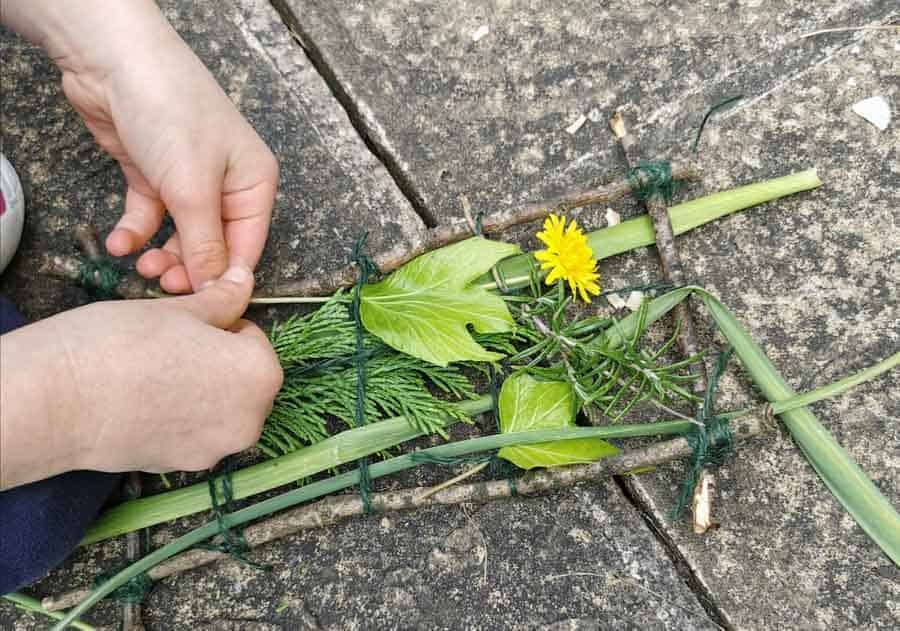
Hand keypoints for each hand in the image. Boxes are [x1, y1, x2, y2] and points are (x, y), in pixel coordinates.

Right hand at [0, 259, 282, 487]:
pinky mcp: (184, 467)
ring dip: (202, 390)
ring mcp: (217, 449)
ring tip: (154, 373)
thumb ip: (222, 300)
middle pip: (244, 378)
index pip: (253, 338)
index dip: (220, 325)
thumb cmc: (120, 345)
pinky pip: (196, 432)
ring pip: (221, 406)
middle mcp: (251, 420)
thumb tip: (244, 281)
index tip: (187, 324)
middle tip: (170, 346)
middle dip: (217, 359)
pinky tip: (145, 401)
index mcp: (260, 375)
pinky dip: (181, 417)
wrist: (56, 401)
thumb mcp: (178, 310)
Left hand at [3, 1, 278, 291]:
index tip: (203, 307)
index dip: (225, 278)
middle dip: (187, 269)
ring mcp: (188, 181)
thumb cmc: (172, 113)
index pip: (247, 246)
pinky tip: (120, 244)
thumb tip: (214, 289)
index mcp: (254, 184)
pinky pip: (150, 216)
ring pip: (179, 235)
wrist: (114, 62)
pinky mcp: (153, 175)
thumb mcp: (193, 187)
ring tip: (140, 266)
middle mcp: (226, 185)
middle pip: (212, 244)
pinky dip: (136, 232)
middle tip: (162, 287)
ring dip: (160, 255)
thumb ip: (204, 244)